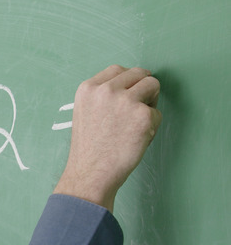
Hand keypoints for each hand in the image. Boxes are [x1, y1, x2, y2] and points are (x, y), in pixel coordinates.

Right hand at [54, 65, 162, 211]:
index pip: (117, 70)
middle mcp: (106, 90)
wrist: (90, 174)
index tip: (127, 96)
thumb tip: (132, 84)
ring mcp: (125, 101)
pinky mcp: (143, 116)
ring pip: (153, 85)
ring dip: (149, 102)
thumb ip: (103, 96)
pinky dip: (152, 126)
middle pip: (139, 73)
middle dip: (142, 89)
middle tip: (135, 110)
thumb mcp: (85, 112)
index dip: (127, 82)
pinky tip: (135, 139)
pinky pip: (157, 113)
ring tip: (135, 124)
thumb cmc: (90, 149)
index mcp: (88, 88)